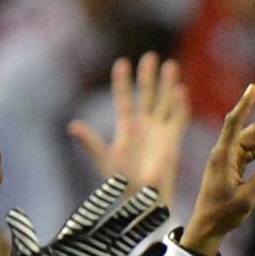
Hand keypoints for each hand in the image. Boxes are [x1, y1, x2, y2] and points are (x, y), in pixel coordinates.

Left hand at [66, 52, 189, 195]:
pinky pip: (178, 119)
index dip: (122, 82)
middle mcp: (144, 126)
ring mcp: (160, 132)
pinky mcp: (173, 141)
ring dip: (168, 85)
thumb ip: (91, 142)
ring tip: (170, 65)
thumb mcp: (104, 159)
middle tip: (150, 56)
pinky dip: (180, 105)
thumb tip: (73, 126)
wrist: (143, 198)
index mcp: (126, 128)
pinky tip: (181, 90)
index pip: (124, 99)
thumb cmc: (123, 183)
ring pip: (165, 102)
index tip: (122, 63)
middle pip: (147, 95)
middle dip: (148, 76)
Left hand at [180, 85, 254, 255]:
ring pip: (253, 141)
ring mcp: (228, 156)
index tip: (253, 88)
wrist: (207, 226)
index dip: (244, 104)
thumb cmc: (222, 214)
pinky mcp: (232, 163)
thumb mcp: (247, 199)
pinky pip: (251, 150)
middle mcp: (224, 151)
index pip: (233, 122)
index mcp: (222, 156)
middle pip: (251, 131)